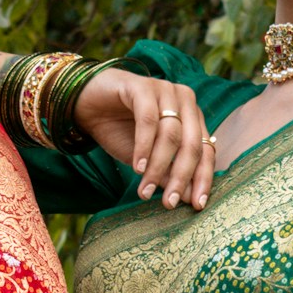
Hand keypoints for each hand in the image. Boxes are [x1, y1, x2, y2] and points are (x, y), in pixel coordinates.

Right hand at [75, 71, 215, 210]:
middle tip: (169, 203)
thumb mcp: (148, 160)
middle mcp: (184, 101)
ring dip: (158, 167)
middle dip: (182, 177)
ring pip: (171, 135)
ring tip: (145, 190)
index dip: (203, 178)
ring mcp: (164, 90)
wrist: (86, 106)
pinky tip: (137, 167)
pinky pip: (148, 120)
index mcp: (192, 117)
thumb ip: (169, 173)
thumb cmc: (120, 131)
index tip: (197, 205)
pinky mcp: (142, 86)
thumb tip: (190, 199)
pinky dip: (144, 147)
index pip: (206, 150)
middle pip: (192, 144)